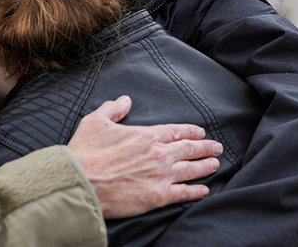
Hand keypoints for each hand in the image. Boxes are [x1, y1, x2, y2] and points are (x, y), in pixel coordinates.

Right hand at [67, 96, 221, 218]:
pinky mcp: (158, 197)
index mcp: (146, 135)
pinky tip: (204, 190)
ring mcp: (161, 176)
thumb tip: (125, 100)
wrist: (81, 182)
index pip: (176, 131)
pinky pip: (183, 193)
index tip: (200, 132)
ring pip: (191, 170)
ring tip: (215, 164)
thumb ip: (113, 108)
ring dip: (205, 166)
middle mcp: (158, 154)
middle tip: (216, 147)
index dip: (191, 131)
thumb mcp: (96, 121)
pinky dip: (196, 191)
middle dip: (205, 147)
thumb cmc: (86, 152)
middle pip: (189, 149)